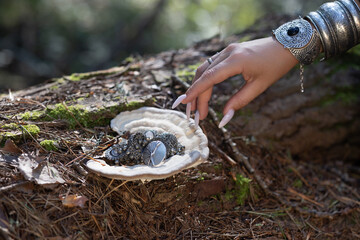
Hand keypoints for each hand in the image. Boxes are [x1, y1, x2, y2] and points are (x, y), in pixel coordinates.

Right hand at [172, 36, 297, 127]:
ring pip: (204, 69)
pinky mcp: (228, 51)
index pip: (209, 78)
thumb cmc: (275, 66)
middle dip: (197, 95)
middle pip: (204, 75)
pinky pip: (210, 65)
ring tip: (196, 106)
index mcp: (236, 61)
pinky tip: (202, 91)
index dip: (195, 91)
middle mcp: (228, 52)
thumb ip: (239, 102)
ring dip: (198, 87)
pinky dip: (204, 79)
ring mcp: (227, 50)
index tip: (184, 103)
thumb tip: (224, 119)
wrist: (286, 45)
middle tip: (196, 115)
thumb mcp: (259, 87)